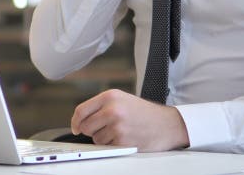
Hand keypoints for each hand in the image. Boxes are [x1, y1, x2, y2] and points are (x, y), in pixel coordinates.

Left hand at [70, 89, 189, 151]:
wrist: (168, 124)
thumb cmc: (145, 113)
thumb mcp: (122, 100)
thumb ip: (101, 106)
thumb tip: (80, 120)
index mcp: (110, 96)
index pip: (81, 110)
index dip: (75, 122)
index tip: (75, 128)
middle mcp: (112, 109)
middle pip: (86, 127)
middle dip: (92, 131)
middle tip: (105, 129)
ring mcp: (117, 126)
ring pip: (96, 139)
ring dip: (104, 139)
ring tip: (121, 132)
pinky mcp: (123, 141)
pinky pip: (107, 147)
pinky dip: (113, 146)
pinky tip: (126, 138)